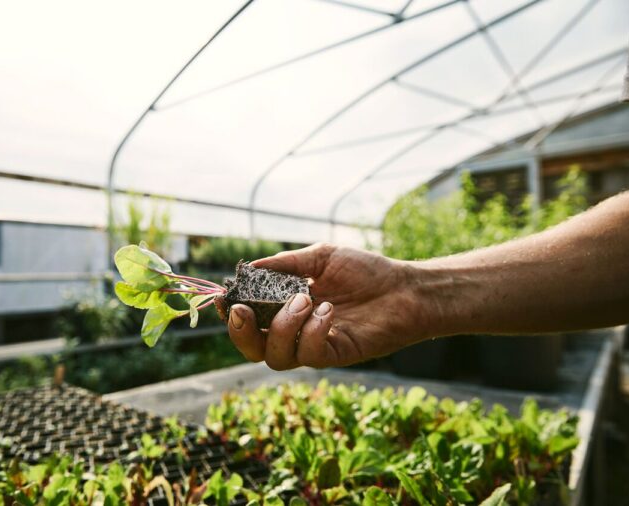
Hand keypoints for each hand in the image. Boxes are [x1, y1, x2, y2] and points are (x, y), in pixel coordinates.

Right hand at [226, 243, 433, 369]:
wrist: (405, 287)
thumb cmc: (365, 271)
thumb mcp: (319, 258)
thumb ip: (284, 265)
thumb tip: (248, 268)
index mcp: (286, 309)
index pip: (249, 320)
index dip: (231, 314)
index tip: (223, 297)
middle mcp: (295, 332)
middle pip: (253, 349)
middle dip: (241, 332)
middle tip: (243, 311)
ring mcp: (314, 346)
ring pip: (277, 356)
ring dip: (283, 327)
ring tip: (306, 299)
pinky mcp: (336, 355)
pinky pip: (310, 355)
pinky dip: (312, 332)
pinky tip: (328, 311)